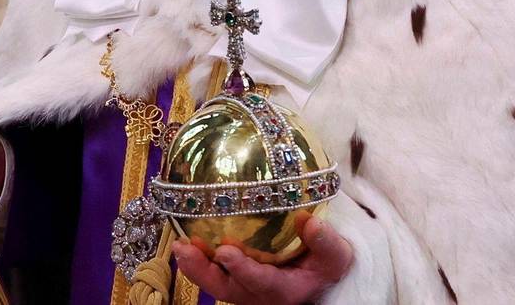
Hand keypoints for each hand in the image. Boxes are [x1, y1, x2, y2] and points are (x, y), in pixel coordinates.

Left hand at [172, 215, 353, 303]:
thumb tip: (310, 221)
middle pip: (224, 288)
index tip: (226, 251)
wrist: (317, 278)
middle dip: (202, 271)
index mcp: (283, 290)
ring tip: (179, 243)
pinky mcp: (232, 278)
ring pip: (213, 281)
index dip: (242, 269)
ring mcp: (242, 288)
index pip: (261, 282)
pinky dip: (197, 256)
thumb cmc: (324, 266)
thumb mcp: (336, 258)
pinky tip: (184, 235)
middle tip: (186, 249)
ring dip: (194, 264)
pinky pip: (211, 271)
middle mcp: (257, 294)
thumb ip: (326, 243)